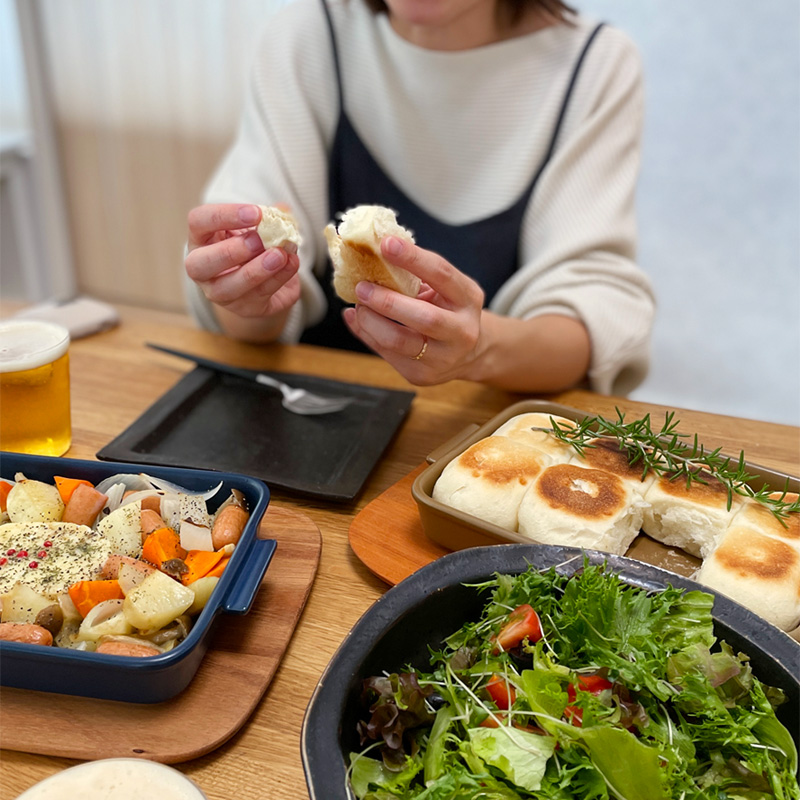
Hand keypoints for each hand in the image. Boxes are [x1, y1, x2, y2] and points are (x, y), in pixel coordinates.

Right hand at [185, 203, 300, 320]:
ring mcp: (219, 292)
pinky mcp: (244, 308)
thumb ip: (269, 217)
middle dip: (231, 251)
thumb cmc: (254, 245)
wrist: (266, 279)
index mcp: (201, 238)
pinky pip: (259, 295)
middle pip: (200, 263)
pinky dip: (278, 278)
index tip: (256, 213)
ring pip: (228, 287)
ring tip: (279, 255)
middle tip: (258, 240)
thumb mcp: (257, 227)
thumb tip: (284, 210)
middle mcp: (201, 268)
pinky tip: (291, 263)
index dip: (224, 215)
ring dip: (256, 270)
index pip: (199, 221)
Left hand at [341, 236, 485, 384]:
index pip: (442, 274)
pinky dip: (367, 334)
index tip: (385, 244)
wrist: (471, 353)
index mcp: (468, 299)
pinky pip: (386, 354)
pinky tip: (358, 320)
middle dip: (387, 301)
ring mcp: (443, 358)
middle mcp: (462, 331)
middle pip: (424, 318)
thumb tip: (372, 254)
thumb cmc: (450, 310)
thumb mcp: (445, 289)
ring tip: (358, 306)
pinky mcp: (422, 375)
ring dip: (371, 321)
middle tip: (362, 287)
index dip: (413, 258)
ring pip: (399, 341)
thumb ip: (416, 275)